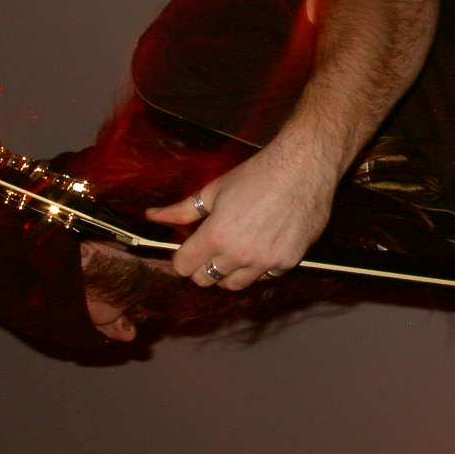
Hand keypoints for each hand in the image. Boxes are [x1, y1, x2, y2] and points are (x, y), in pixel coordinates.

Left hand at [145, 140, 336, 289]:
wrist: (303, 169)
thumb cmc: (257, 174)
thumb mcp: (214, 190)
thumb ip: (182, 210)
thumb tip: (152, 215)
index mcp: (216, 236)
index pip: (183, 267)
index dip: (183, 257)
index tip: (190, 248)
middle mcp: (239, 255)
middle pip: (206, 280)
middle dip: (203, 267)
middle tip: (212, 250)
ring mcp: (265, 262)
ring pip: (235, 284)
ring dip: (230, 273)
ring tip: (235, 252)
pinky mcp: (288, 262)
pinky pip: (265, 277)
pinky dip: (259, 268)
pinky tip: (262, 247)